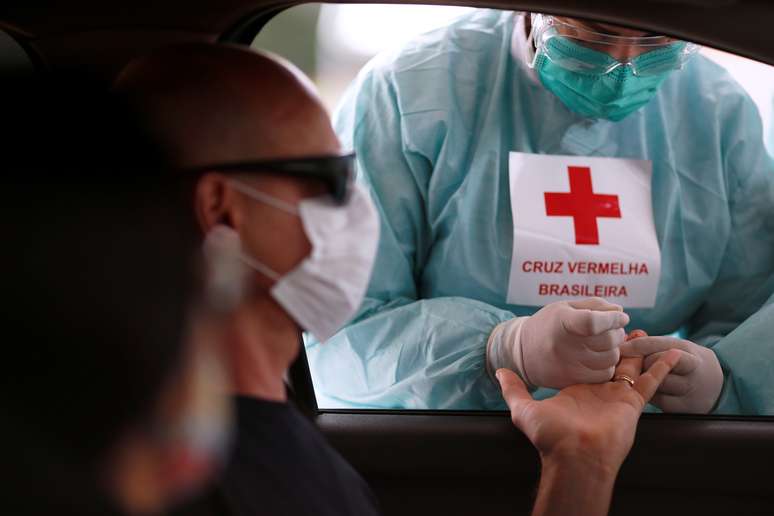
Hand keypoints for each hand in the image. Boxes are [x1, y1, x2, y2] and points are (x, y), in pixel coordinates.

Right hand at [487, 298, 629, 388]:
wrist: (523, 352)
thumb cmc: (549, 324)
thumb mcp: (565, 307)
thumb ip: (594, 305)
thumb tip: (620, 311)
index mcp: (561, 322)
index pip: (592, 322)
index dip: (612, 319)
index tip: (620, 317)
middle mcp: (564, 346)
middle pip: (608, 340)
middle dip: (617, 332)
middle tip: (611, 329)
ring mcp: (569, 366)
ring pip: (611, 358)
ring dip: (613, 350)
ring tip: (602, 344)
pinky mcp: (573, 381)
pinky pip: (604, 374)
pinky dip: (607, 365)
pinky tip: (596, 358)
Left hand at [496, 349, 680, 472]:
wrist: (574, 456)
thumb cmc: (550, 437)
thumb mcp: (524, 409)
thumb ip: (513, 389)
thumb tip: (500, 371)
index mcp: (576, 391)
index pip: (585, 365)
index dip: (590, 349)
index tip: (593, 331)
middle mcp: (598, 392)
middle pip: (611, 363)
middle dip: (617, 346)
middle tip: (623, 326)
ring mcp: (616, 397)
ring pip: (632, 368)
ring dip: (639, 351)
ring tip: (645, 332)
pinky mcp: (632, 404)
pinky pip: (651, 382)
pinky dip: (663, 367)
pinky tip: (674, 353)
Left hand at [619, 336, 723, 413]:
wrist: (720, 387)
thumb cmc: (686, 363)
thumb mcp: (677, 348)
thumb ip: (653, 344)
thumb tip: (624, 337)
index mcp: (686, 349)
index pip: (656, 344)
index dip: (635, 345)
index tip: (618, 347)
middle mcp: (691, 368)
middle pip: (654, 363)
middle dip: (637, 363)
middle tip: (623, 364)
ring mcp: (689, 389)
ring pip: (655, 383)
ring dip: (641, 380)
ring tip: (633, 378)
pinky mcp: (685, 407)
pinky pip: (658, 401)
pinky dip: (649, 395)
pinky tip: (645, 392)